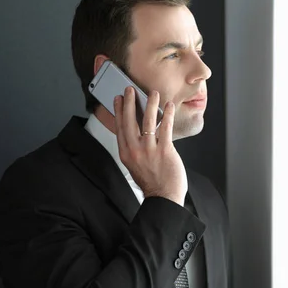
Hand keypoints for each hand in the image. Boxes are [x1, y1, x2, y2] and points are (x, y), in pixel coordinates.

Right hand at [113, 87, 187, 205]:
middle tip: (130, 89)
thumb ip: (134, 149)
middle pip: (130, 121)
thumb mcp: (135, 165)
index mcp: (126, 154)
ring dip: (150, 104)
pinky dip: (167, 115)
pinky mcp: (164, 150)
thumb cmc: (152, 182)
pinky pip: (165, 128)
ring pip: (148, 121)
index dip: (118, 111)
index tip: (118, 99)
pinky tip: (168, 106)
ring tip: (153, 93)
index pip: (120, 127)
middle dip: (129, 102)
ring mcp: (149, 150)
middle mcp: (135, 151)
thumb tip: (138, 131)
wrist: (163, 197)